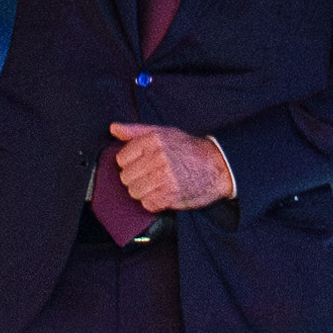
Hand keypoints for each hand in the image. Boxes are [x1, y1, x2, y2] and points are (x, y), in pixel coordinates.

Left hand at [108, 122, 234, 212]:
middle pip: (126, 177)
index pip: (121, 159)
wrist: (217, 166)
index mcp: (153, 140)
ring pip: (134, 192)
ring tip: (158, 184)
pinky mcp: (170, 196)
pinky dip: (154, 202)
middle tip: (151, 175)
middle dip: (136, 178)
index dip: (130, 163)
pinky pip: (148, 204)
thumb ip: (136, 131)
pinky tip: (164, 193)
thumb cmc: (189, 149)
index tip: (141, 164)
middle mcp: (158, 158)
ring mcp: (164, 178)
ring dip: (144, 192)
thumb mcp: (164, 132)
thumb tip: (114, 128)